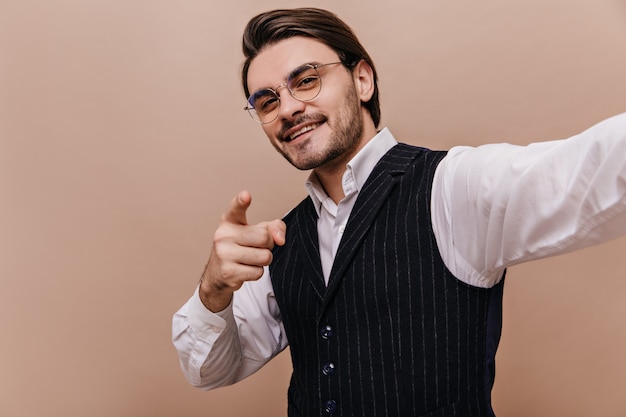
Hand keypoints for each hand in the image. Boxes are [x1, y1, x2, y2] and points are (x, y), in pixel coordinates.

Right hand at [199, 190, 285, 311]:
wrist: (218, 274)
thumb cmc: (241, 248)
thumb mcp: (256, 232)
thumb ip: (274, 227)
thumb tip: (280, 239)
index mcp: (230, 221)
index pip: (235, 208)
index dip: (241, 202)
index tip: (246, 196)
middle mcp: (224, 235)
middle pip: (264, 237)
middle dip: (268, 245)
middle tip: (257, 247)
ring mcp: (224, 254)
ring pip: (264, 257)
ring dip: (264, 260)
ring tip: (251, 259)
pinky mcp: (228, 272)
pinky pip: (258, 272)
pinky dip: (257, 272)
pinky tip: (245, 269)